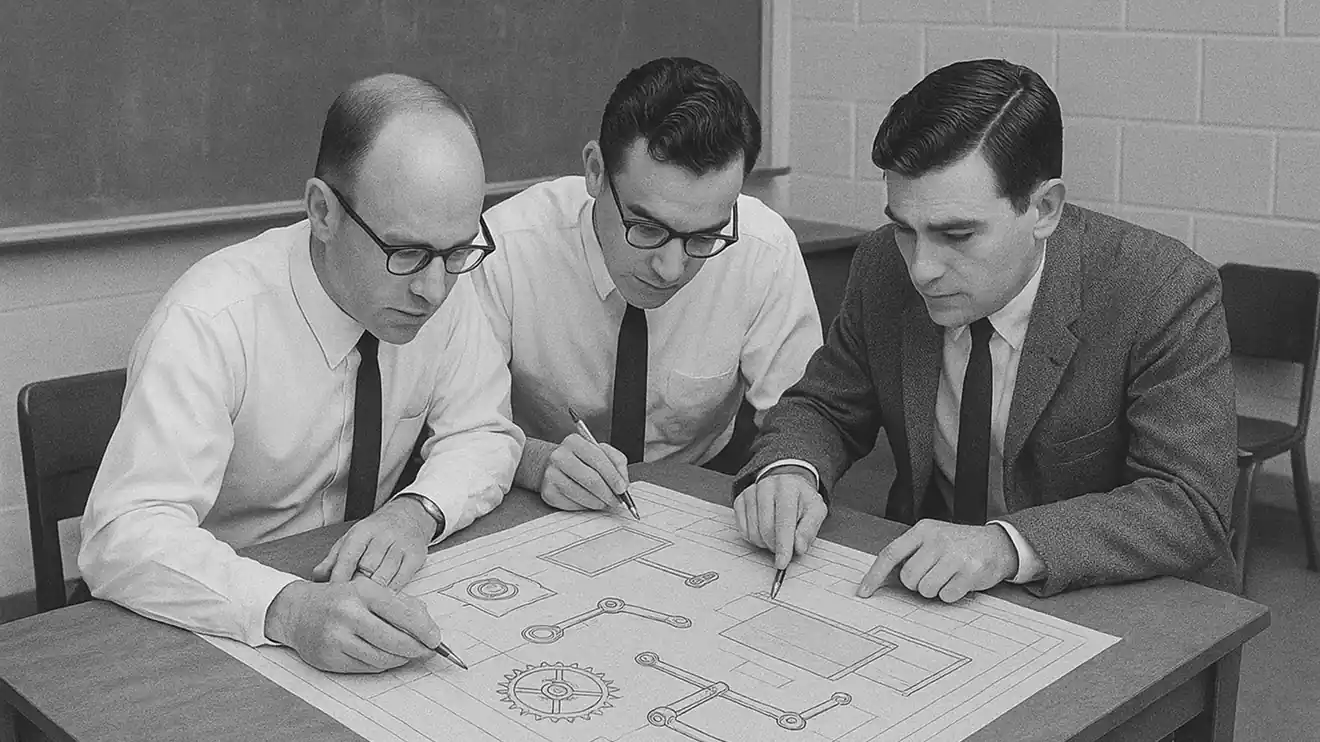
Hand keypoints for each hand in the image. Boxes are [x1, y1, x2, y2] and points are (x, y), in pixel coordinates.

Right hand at [264, 579, 441, 673]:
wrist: (297, 611)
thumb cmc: (341, 599)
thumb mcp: (369, 589)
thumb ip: (400, 603)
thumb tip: (427, 625)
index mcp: (363, 591)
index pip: (403, 613)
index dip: (424, 629)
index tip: (436, 639)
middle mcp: (349, 614)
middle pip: (395, 640)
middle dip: (417, 649)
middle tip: (427, 651)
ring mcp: (337, 638)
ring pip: (383, 658)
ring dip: (401, 659)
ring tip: (408, 654)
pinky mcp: (330, 658)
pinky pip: (367, 667)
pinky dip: (383, 664)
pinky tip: (387, 657)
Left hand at [312, 497, 432, 589]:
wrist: (410, 516)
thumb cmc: (377, 531)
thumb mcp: (352, 539)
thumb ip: (333, 559)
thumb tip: (317, 578)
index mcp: (363, 531)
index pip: (348, 557)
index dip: (339, 578)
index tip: (332, 594)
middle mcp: (383, 536)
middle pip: (366, 569)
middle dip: (356, 586)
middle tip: (349, 598)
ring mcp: (401, 546)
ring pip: (383, 577)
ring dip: (372, 591)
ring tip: (365, 599)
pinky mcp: (416, 557)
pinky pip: (400, 581)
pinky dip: (390, 592)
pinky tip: (383, 595)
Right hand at [540, 433, 628, 511]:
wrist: (554, 465)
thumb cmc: (582, 459)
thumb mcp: (601, 452)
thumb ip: (616, 462)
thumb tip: (623, 483)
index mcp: (574, 442)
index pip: (598, 459)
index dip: (613, 476)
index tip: (622, 489)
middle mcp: (560, 456)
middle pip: (590, 479)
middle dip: (607, 493)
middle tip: (616, 501)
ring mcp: (551, 475)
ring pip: (581, 494)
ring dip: (598, 502)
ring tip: (604, 502)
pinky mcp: (548, 492)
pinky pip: (572, 504)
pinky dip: (585, 506)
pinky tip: (589, 502)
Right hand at [732, 467, 826, 568]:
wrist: (787, 485)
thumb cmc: (802, 501)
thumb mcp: (816, 511)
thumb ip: (809, 530)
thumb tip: (798, 547)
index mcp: (788, 487)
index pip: (784, 520)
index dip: (783, 544)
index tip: (782, 563)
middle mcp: (766, 486)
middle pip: (766, 528)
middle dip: (775, 546)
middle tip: (785, 547)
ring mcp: (750, 492)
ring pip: (753, 531)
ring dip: (765, 543)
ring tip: (776, 536)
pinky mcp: (740, 500)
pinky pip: (743, 530)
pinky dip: (754, 538)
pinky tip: (764, 531)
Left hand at [856, 520, 1018, 602]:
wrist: (997, 544)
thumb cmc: (958, 544)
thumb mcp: (933, 537)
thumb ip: (910, 552)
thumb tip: (881, 578)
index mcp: (923, 530)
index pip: (890, 554)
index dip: (874, 575)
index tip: (863, 592)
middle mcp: (937, 540)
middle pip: (908, 578)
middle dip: (916, 584)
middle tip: (932, 575)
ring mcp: (955, 556)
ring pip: (925, 589)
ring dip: (934, 590)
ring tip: (947, 576)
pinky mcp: (970, 572)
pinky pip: (946, 596)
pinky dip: (950, 594)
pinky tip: (960, 581)